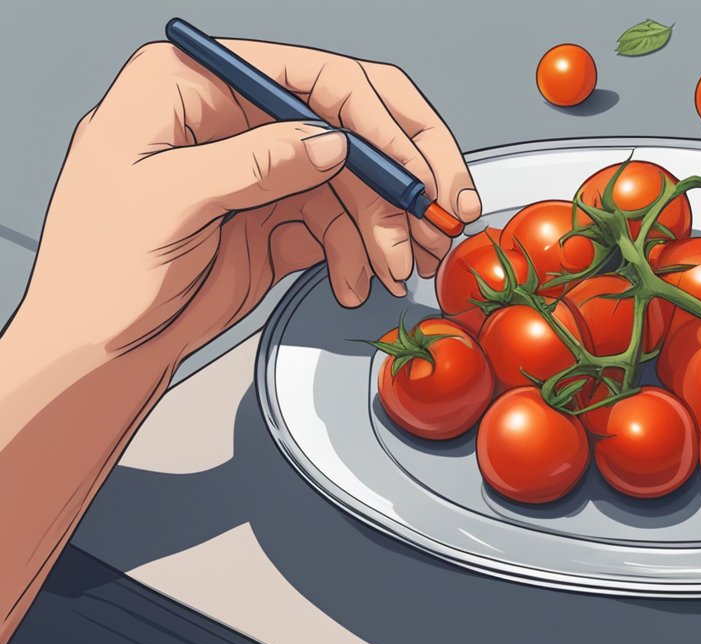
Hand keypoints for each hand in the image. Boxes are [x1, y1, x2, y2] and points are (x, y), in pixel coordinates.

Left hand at [16, 39, 478, 365]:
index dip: (373, 118)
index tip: (411, 171)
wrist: (96, 347)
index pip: (309, 76)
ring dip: (387, 226)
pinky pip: (341, 225)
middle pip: (348, 120)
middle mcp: (235, 118)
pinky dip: (359, 255)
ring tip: (401, 264)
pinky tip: (359, 282)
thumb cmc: (95, 269)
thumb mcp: (163, 203)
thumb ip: (250, 164)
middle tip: (442, 208)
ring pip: (355, 181)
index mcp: (191, 85)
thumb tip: (329, 142)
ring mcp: (262, 169)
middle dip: (401, 171)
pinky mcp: (279, 218)